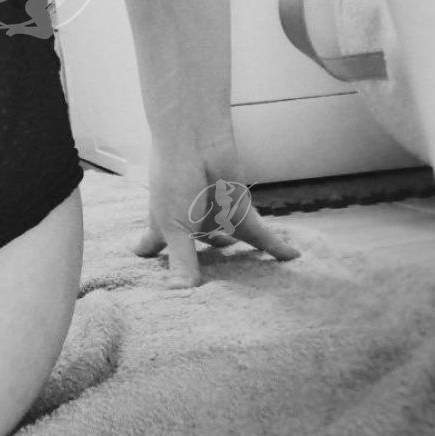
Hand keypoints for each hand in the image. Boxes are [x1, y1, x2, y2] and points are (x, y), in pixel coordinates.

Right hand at [134, 135, 299, 287]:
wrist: (196, 142)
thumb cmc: (174, 180)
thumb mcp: (174, 226)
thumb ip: (182, 260)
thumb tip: (183, 294)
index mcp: (165, 225)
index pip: (153, 244)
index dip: (147, 252)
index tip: (141, 258)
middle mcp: (189, 222)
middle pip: (192, 247)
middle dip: (196, 261)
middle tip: (200, 283)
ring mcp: (214, 216)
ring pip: (227, 241)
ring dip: (235, 258)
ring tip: (246, 281)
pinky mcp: (239, 210)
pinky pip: (261, 235)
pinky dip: (277, 248)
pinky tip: (294, 258)